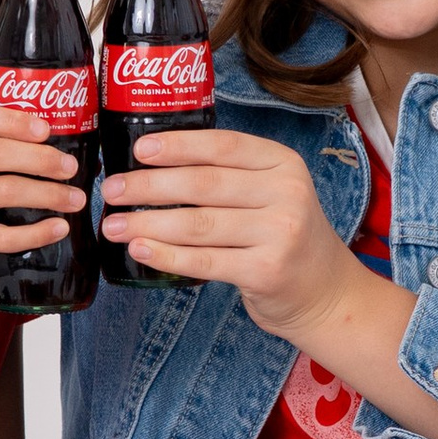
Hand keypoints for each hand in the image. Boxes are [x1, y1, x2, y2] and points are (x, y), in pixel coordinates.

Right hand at [0, 103, 83, 290]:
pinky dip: (37, 233)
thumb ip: (0, 147)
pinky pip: (4, 235)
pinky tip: (59, 228)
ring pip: (4, 191)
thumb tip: (62, 146)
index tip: (46, 128)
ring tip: (75, 199)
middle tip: (71, 167)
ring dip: (48, 194)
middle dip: (40, 158)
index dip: (13, 120)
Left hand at [99, 128, 365, 341]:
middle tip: (112, 191)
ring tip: (114, 225)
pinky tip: (139, 249)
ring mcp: (280, 234)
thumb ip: (230, 176)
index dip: (177, 146)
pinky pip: (205, 261)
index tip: (138, 151)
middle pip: (203, 185)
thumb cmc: (284, 237)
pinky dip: (166, 255)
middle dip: (149, 187)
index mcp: (283, 164)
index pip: (222, 146)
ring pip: (198, 224)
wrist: (325, 292)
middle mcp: (286, 193)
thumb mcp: (271, 194)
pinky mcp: (266, 271)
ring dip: (148, 223)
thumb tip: (153, 166)